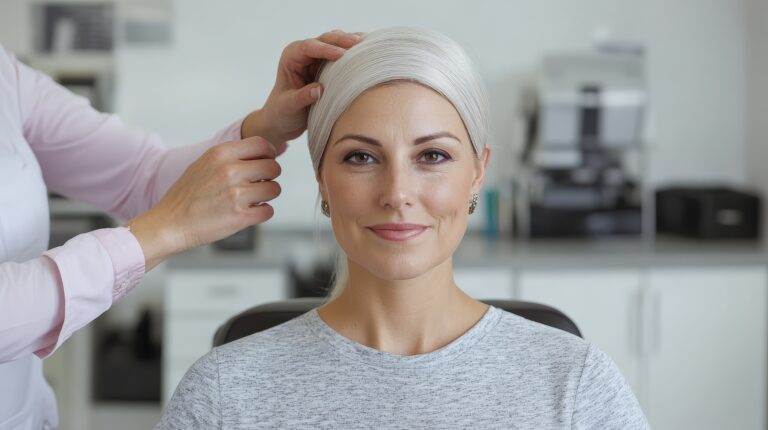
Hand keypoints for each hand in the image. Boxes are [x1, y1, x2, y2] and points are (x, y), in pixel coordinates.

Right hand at [126, 137, 280, 270]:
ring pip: (274, 189)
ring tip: (253, 199)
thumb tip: (260, 153)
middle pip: (273, 167)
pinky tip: (249, 212)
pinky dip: (262, 213)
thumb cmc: (187, 196)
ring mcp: (236, 194)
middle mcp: (230, 171)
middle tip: (260, 184)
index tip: (267, 162)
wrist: (169, 224)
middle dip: (270, 176)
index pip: (262, 145)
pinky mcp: (240, 216)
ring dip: (267, 195)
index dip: (269, 154)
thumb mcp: (204, 164)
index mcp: (220, 154)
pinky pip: (268, 210)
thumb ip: (230, 157)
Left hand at [241, 30, 362, 151]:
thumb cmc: (282, 112)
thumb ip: (302, 97)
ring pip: (335, 42)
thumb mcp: (288, 107)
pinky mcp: (327, 65)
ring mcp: (316, 57)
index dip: (325, 49)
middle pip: (324, 40)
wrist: (283, 119)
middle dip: (342, 41)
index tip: (341, 55)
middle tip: (360, 44)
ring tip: (367, 44)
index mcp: (291, 57)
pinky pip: (341, 52)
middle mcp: (303, 53)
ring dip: (350, 42)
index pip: (308, 47)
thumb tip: (319, 89)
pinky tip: (367, 50)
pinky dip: (353, 51)